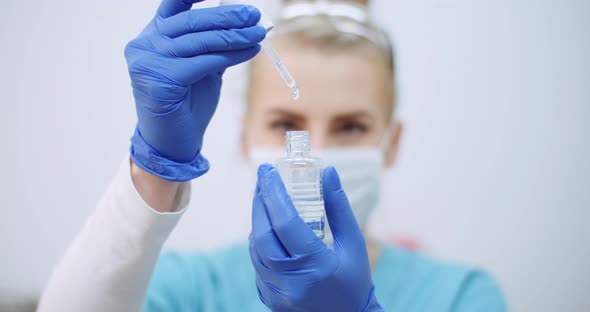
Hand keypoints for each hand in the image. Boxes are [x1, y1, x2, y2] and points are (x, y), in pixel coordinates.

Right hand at [126, 0, 265, 180]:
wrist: (172, 142)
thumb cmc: (186, 105)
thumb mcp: (200, 67)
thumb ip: (213, 45)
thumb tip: (245, 24)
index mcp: (151, 37)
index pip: (173, 6)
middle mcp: (145, 46)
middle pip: (192, 21)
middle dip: (228, 17)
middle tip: (254, 16)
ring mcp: (149, 62)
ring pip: (201, 41)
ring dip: (235, 36)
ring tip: (258, 34)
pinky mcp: (162, 80)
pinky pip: (204, 62)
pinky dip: (230, 55)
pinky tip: (250, 51)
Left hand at [249, 164, 382, 311]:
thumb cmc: (354, 281)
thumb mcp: (353, 243)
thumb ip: (338, 207)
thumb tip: (328, 172)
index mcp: (315, 266)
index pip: (285, 223)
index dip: (274, 193)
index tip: (268, 171)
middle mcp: (291, 282)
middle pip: (262, 234)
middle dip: (260, 202)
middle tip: (263, 179)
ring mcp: (276, 293)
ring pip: (255, 249)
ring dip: (258, 221)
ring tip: (266, 200)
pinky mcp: (269, 298)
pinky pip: (257, 264)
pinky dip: (260, 243)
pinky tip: (268, 228)